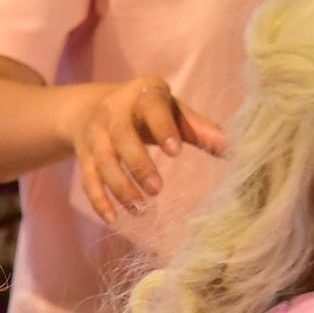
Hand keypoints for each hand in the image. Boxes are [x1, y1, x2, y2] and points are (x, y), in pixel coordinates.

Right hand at [61, 75, 227, 222]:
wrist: (91, 109)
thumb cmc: (146, 111)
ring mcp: (95, 135)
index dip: (162, 128)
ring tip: (141, 208)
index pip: (151, 108)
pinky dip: (99, 200)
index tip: (176, 152)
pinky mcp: (84, 157)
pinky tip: (113, 218)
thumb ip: (197, 128)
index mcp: (142, 94)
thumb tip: (229, 148)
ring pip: (103, 162)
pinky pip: (88, 180)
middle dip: (138, 164)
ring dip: (120, 187)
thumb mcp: (171, 111)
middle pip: (121, 137)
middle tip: (158, 190)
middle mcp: (113, 112)